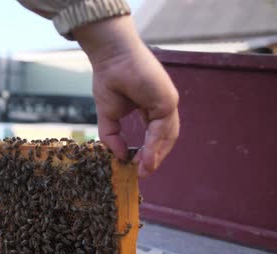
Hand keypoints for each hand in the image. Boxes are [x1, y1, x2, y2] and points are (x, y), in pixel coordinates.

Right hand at [73, 16, 178, 177]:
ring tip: (145, 169)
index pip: (154, 135)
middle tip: (143, 173)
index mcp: (151, 108)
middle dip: (154, 157)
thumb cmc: (109, 79)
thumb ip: (112, 137)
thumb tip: (120, 156)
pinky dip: (155, 144)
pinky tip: (147, 157)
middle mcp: (162, 106)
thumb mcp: (108, 115)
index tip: (136, 167)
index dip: (147, 152)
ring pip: (167, 135)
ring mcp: (167, 102)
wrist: (111, 58)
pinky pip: (163, 128)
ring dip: (156, 155)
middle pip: (164, 138)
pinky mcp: (168, 100)